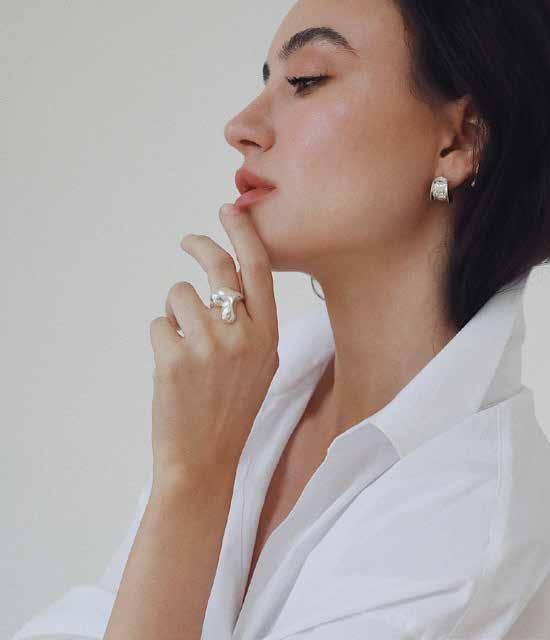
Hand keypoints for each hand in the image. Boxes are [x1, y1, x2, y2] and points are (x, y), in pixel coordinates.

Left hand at [149, 204, 278, 490]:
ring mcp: (210, 345)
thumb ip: (254, 324)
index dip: (242, 233)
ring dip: (176, 313)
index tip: (229, 211)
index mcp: (268, 334)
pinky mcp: (176, 357)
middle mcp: (244, 334)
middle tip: (189, 241)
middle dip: (201, 245)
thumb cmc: (233, 410)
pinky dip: (162, 338)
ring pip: (180, 295)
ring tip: (184, 347)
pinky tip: (172, 367)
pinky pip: (159, 323)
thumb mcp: (262, 365)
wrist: (206, 459)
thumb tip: (232, 285)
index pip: (258, 268)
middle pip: (219, 267)